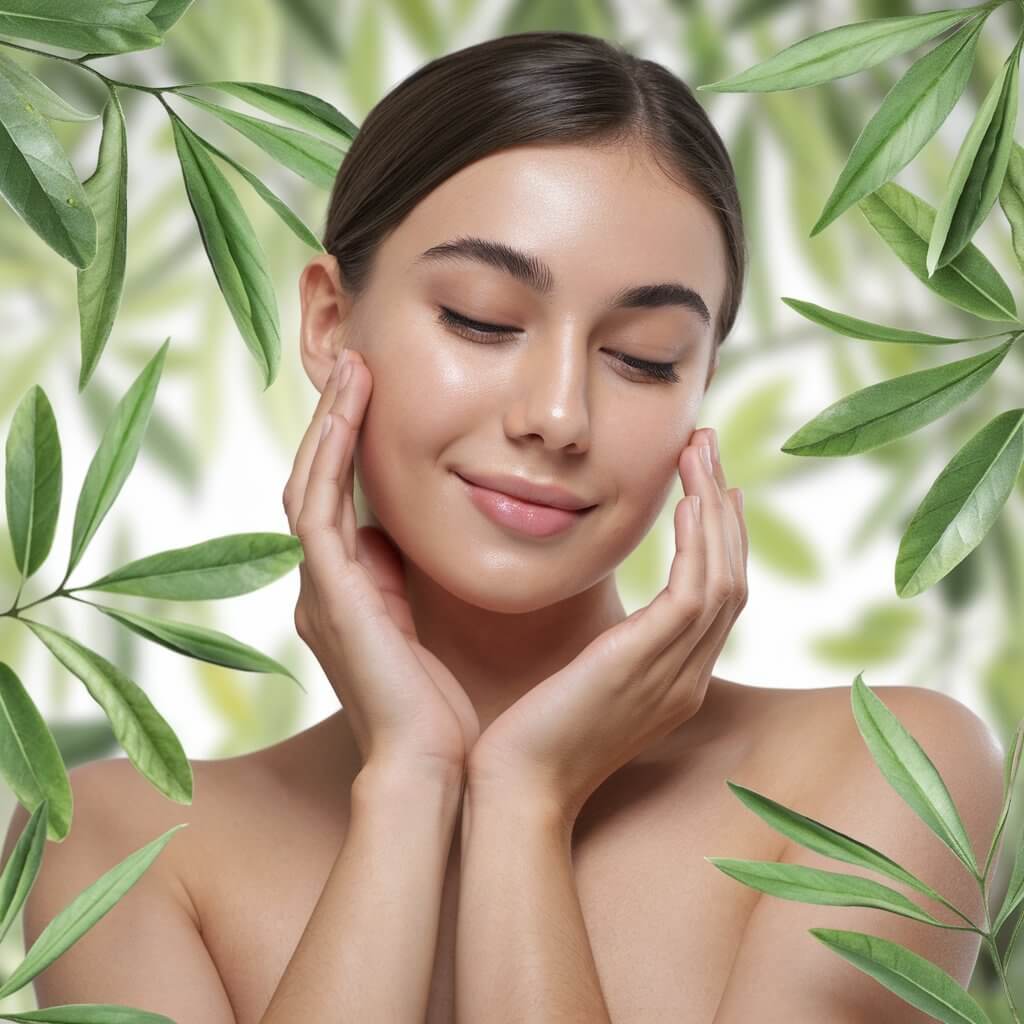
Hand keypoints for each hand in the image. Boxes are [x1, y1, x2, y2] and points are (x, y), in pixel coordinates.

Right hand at [283, 340, 479, 781]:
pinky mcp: (329, 589)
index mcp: (346, 595)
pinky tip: (353, 404)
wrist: (432, 765)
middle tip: (356, 364)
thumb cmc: (439, 708)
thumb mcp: (422, 628)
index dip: (349, 450)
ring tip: (353, 367)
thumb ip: (402, 584)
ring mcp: (318, 587)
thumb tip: (397, 539)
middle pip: (314, 484)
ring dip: (329, 423)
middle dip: (333, 424)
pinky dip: (332, 450)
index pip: (337, 504)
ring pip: (309, 482)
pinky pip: (317, 503)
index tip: (376, 399)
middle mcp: (322, 585)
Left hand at [465, 426, 747, 824]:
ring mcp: (676, 675)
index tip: (707, 485)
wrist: (514, 790)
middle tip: (707, 447)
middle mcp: (688, 676)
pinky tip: (687, 502)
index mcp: (675, 679)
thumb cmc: (533, 735)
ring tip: (699, 452)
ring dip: (714, 509)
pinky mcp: (648, 665)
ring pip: (722, 577)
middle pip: (731, 578)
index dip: (718, 537)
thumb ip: (609, 648)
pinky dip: (698, 543)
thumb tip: (600, 610)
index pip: (715, 596)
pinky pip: (693, 592)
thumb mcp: (584, 682)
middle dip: (723, 507)